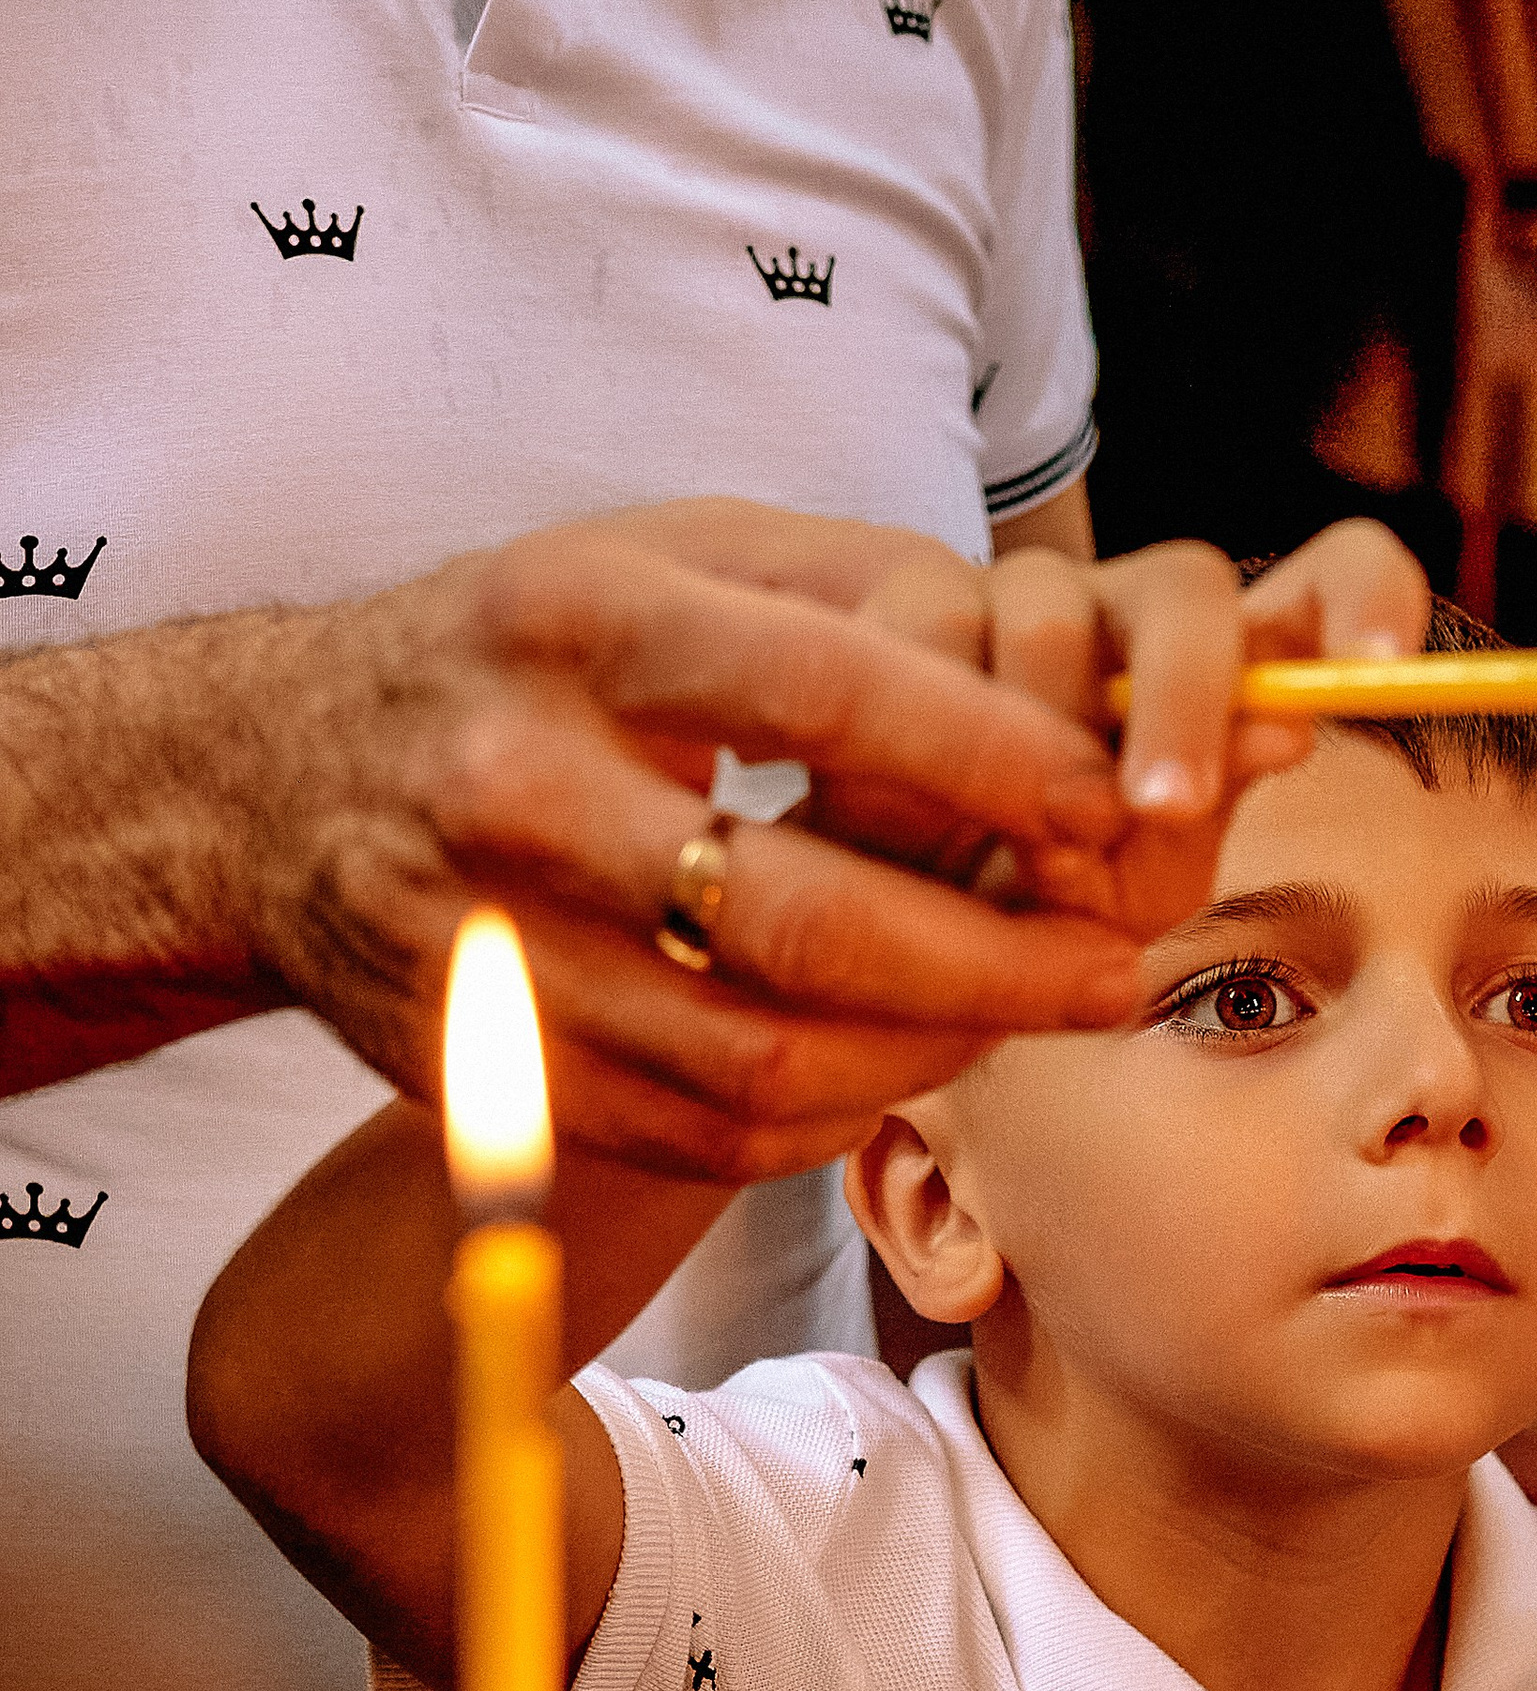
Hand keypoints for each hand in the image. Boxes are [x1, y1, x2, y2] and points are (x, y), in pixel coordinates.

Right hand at [221, 504, 1421, 1179]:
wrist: (269, 783)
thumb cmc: (530, 652)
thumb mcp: (666, 555)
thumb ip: (867, 594)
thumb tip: (1079, 666)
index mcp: (580, 625)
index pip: (826, 697)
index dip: (996, 764)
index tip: (1113, 804)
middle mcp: (518, 786)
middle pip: (803, 920)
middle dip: (996, 962)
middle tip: (1114, 968)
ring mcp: (488, 947)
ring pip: (763, 1056)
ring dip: (930, 1056)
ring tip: (1023, 1017)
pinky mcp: (488, 1071)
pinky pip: (705, 1135)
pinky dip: (831, 1114)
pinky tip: (896, 1066)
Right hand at [842, 515, 1431, 935]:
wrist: (911, 902)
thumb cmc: (1063, 899)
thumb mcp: (1146, 886)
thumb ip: (1204, 812)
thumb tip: (1282, 732)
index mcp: (1237, 661)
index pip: (1338, 577)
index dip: (1368, 602)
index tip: (1385, 668)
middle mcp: (1142, 608)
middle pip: (1190, 588)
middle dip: (1180, 704)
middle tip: (1162, 812)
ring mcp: (1031, 589)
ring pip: (1046, 610)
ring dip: (1036, 736)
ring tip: (1026, 855)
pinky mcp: (918, 596)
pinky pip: (927, 623)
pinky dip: (927, 730)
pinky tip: (923, 820)